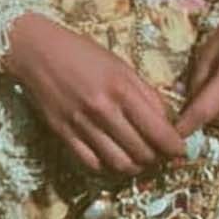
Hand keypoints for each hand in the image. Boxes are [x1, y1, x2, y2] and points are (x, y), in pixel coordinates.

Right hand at [3, 14, 186, 178]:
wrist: (37, 51)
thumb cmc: (83, 53)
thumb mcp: (121, 65)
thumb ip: (145, 93)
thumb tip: (166, 121)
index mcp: (122, 88)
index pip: (158, 131)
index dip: (175, 147)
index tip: (181, 151)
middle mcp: (103, 110)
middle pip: (142, 152)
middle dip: (158, 159)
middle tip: (161, 155)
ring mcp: (82, 125)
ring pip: (120, 164)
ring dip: (136, 167)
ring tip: (141, 160)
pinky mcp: (64, 135)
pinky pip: (93, 164)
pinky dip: (109, 167)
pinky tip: (115, 158)